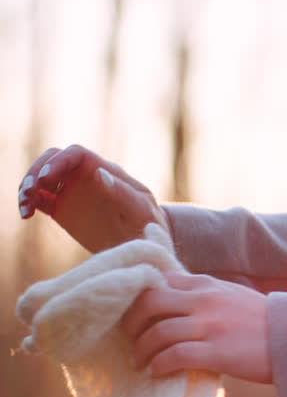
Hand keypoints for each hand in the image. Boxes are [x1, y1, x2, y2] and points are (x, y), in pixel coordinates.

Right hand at [18, 145, 170, 253]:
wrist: (147, 243)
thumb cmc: (150, 222)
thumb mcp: (141, 208)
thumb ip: (121, 192)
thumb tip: (98, 173)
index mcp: (105, 170)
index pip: (75, 154)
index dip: (58, 162)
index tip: (46, 178)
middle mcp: (85, 177)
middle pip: (52, 161)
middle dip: (36, 172)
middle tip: (30, 191)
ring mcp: (72, 193)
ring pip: (41, 179)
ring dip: (28, 187)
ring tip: (26, 207)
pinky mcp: (63, 210)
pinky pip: (40, 200)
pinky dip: (29, 203)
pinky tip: (27, 214)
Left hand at [123, 272, 272, 384]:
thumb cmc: (264, 322)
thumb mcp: (232, 295)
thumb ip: (203, 294)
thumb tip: (172, 300)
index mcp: (207, 285)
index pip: (158, 281)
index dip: (137, 298)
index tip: (134, 316)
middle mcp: (205, 301)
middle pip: (149, 303)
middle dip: (132, 324)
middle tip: (131, 340)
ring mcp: (211, 326)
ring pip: (157, 333)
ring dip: (142, 351)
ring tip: (141, 363)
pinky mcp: (217, 352)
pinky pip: (174, 357)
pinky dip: (159, 366)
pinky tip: (158, 372)